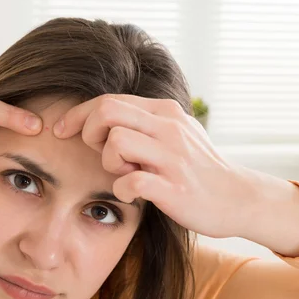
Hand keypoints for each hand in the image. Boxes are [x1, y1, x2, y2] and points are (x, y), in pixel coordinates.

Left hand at [53, 94, 258, 238]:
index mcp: (165, 112)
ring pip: (116, 143)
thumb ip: (145, 122)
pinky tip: (132, 194)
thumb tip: (103, 116)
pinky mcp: (175, 189)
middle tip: (97, 152)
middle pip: (107, 111)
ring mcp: (173, 158)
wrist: (237, 198)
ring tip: (124, 173)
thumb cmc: (198, 168)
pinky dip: (122, 190)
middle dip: (88, 132)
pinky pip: (130, 183)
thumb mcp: (176, 133)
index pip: (109, 99)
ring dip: (109, 162)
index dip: (78, 114)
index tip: (61, 130)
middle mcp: (169, 128)